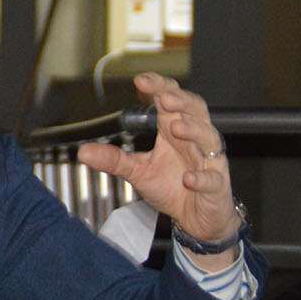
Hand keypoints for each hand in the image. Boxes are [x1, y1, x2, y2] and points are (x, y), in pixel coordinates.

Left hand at [77, 73, 238, 244]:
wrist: (197, 219)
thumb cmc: (173, 187)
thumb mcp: (138, 171)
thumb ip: (114, 159)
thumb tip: (83, 152)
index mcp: (174, 131)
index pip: (171, 100)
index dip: (160, 88)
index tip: (141, 80)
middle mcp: (194, 141)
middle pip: (195, 111)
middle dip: (182, 101)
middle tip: (164, 98)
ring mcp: (208, 162)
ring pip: (209, 138)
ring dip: (194, 130)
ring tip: (176, 127)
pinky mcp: (217, 186)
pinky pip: (213, 178)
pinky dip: (202, 177)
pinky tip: (189, 178)